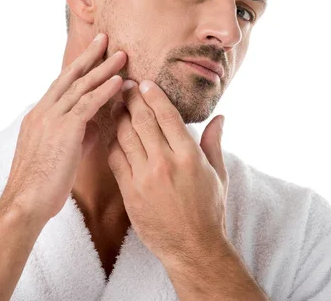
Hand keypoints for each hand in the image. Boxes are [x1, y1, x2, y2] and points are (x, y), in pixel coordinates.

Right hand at [1, 33, 125, 224]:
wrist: (26, 203)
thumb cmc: (41, 185)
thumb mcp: (57, 153)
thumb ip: (75, 136)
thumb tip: (93, 126)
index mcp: (39, 116)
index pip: (61, 85)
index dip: (77, 68)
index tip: (92, 54)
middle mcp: (43, 112)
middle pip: (69, 76)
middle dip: (89, 56)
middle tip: (104, 38)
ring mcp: (52, 119)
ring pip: (81, 86)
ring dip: (103, 69)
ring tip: (122, 55)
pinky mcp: (64, 130)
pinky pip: (88, 104)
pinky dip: (104, 90)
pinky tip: (119, 81)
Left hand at [107, 79, 228, 265]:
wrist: (192, 248)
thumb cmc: (209, 211)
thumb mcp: (218, 175)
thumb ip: (214, 143)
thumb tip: (220, 118)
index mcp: (189, 156)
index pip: (167, 115)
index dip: (153, 95)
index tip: (145, 83)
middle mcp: (165, 162)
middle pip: (142, 120)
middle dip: (131, 99)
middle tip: (125, 86)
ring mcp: (144, 177)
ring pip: (125, 136)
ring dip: (118, 116)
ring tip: (115, 104)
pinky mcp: (129, 192)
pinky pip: (115, 159)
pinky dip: (112, 142)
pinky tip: (111, 132)